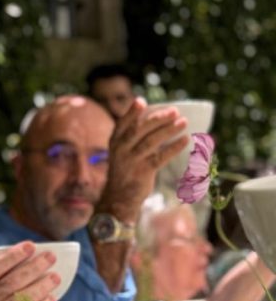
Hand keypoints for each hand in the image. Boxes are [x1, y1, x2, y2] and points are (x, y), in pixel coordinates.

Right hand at [101, 98, 188, 219]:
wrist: (118, 199)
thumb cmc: (126, 171)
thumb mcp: (122, 153)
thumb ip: (134, 138)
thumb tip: (160, 120)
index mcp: (115, 143)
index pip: (122, 124)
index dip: (131, 112)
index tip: (141, 101)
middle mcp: (120, 150)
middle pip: (139, 130)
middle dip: (158, 119)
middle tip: (175, 112)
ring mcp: (131, 161)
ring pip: (151, 142)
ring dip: (169, 130)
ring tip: (184, 122)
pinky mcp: (142, 172)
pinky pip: (160, 157)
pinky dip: (174, 148)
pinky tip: (185, 140)